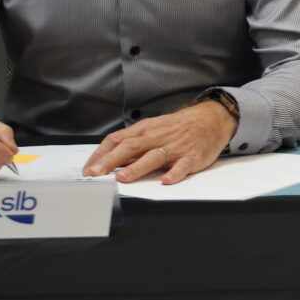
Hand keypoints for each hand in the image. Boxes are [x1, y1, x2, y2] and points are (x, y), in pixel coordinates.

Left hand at [84, 100, 235, 183]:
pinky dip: (174, 173)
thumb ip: (133, 143)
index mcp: (145, 130)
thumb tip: (108, 161)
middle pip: (131, 147)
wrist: (212, 119)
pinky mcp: (192, 157)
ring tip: (123, 178)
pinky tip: (166, 181)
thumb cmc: (178, 127)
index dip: (100, 155)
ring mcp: (175, 147)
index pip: (117, 140)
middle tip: (95, 175)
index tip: (88, 170)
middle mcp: (158, 137)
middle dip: (111, 161)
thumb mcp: (154, 128)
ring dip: (137, 167)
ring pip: (153, 156)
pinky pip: (182, 165)